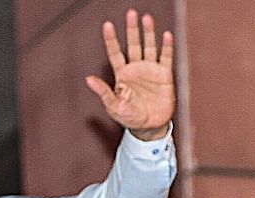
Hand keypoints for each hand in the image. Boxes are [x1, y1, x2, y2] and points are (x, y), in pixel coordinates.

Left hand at [85, 9, 174, 140]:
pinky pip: (165, 58)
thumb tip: (88, 79)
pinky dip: (166, 47)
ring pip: (149, 47)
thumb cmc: (130, 117)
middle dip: (132, 29)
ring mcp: (150, 70)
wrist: (150, 127)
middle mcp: (136, 68)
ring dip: (148, 33)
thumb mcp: (114, 107)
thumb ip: (103, 92)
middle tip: (131, 13)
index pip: (115, 53)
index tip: (107, 25)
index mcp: (122, 74)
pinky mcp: (164, 75)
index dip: (111, 39)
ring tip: (147, 19)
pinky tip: (166, 35)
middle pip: (133, 44)